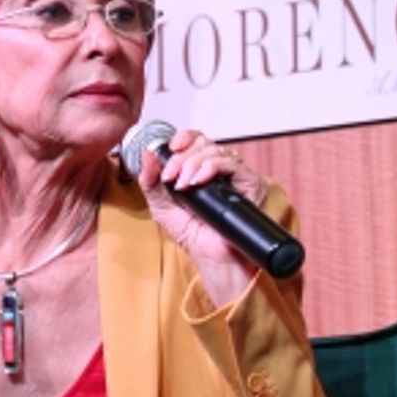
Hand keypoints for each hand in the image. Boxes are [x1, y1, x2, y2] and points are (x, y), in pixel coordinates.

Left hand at [137, 128, 267, 305]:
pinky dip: (210, 167)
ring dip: (192, 163)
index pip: (194, 140)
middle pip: (202, 141)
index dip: (182, 138)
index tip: (169, 148)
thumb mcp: (161, 206)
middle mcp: (218, 168)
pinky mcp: (249, 182)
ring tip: (183, 185)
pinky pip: (230, 163)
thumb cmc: (192, 236)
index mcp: (199, 169)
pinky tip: (197, 182)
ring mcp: (234, 175)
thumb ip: (150, 181)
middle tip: (170, 177)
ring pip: (214, 149)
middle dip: (181, 157)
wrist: (213, 258)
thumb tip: (147, 154)